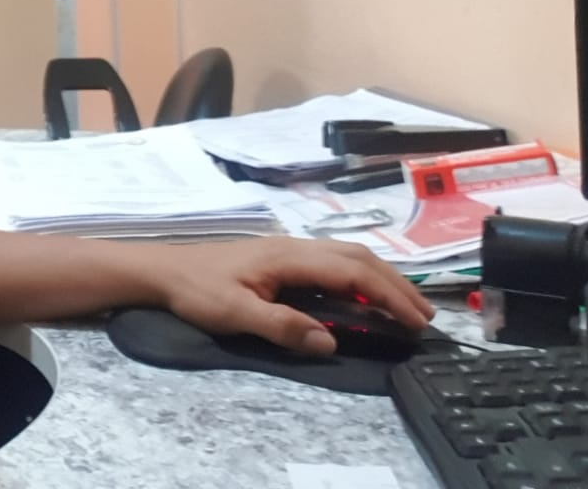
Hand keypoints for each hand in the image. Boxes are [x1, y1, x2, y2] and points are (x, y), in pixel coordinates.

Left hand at [142, 235, 434, 355]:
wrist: (162, 269)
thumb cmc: (196, 291)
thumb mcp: (235, 314)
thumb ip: (282, 326)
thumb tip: (330, 342)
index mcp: (288, 257)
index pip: (351, 272)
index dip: (387, 295)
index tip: (415, 320)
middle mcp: (294, 246)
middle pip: (357, 257)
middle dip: (395, 284)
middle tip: (424, 315)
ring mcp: (288, 249)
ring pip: (347, 255)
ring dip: (380, 276)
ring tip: (405, 304)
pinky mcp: (280, 257)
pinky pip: (332, 260)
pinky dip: (360, 274)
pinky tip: (363, 292)